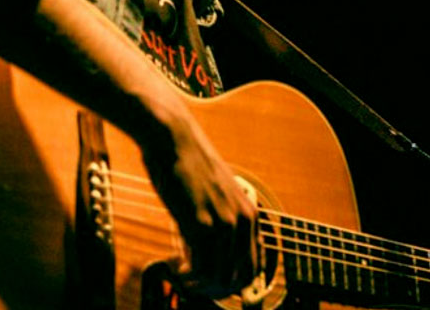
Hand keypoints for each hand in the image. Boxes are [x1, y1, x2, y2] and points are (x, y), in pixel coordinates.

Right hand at [144, 117, 257, 298]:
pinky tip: (177, 267)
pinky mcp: (201, 223)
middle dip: (219, 289)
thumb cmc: (189, 165)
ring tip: (184, 276)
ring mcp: (224, 223)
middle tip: (196, 285)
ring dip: (200, 284)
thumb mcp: (217, 195)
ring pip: (220, 277)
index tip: (214, 283)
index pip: (255, 265)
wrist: (174, 140)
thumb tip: (211, 252)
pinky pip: (201, 267)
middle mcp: (243, 220)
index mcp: (250, 212)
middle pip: (242, 277)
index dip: (235, 282)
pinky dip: (188, 275)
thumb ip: (221, 219)